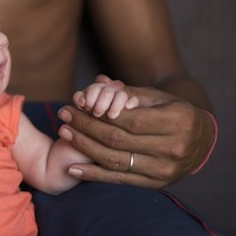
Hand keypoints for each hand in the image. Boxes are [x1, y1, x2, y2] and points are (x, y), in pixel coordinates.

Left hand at [59, 76, 215, 188]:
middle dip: (86, 126)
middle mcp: (172, 148)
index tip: (75, 104)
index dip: (99, 114)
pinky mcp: (156, 183)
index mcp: (176, 121)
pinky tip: (73, 168)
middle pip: (118, 139)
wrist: (201, 141)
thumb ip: (126, 92)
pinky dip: (94, 174)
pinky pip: (119, 179)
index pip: (129, 120)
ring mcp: (164, 169)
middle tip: (63, 115)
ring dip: (84, 148)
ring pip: (115, 160)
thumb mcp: (157, 97)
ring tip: (64, 133)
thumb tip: (97, 80)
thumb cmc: (173, 111)